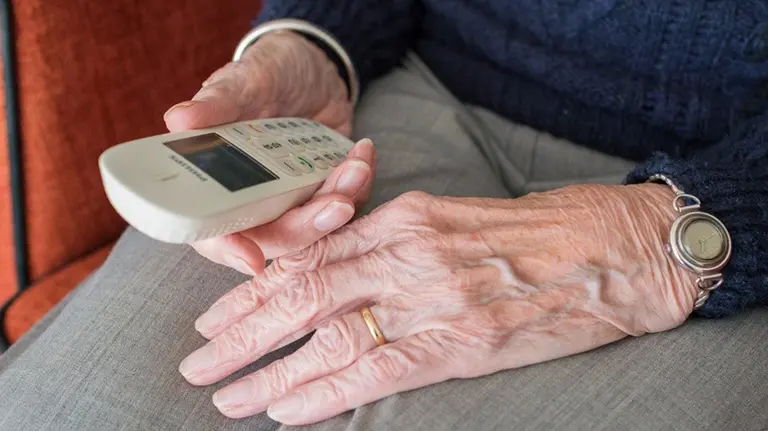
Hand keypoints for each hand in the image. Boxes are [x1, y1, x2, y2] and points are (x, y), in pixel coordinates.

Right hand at [163, 31, 373, 272]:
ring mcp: (293, 201)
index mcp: (218, 185)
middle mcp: (254, 202)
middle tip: (337, 204)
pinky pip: (346, 204)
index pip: (214, 233)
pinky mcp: (325, 193)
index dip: (230, 250)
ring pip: (316, 227)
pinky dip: (360, 185)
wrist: (312, 66)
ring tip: (356, 166)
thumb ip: (217, 104)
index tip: (252, 259)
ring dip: (341, 202)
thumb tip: (178, 120)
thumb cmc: (265, 73)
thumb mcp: (242, 82)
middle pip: (275, 239)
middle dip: (308, 227)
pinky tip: (363, 154)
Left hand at [179, 184, 697, 424]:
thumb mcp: (456, 219)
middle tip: (197, 361)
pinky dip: (324, 392)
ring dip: (269, 371)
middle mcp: (409, 253)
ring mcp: (433, 297)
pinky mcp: (461, 342)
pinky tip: (287, 411)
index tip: (217, 316)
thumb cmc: (537, 232)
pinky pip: (376, 369)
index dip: (256, 289)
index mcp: (406, 218)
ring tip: (225, 396)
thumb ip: (397, 242)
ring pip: (328, 335)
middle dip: (241, 331)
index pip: (311, 255)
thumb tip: (341, 273)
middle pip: (303, 293)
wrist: (612, 250)